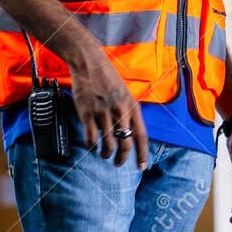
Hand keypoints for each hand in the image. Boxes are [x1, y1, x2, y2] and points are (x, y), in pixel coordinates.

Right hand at [68, 45, 148, 167]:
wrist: (90, 64)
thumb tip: (128, 132)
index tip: (142, 167)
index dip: (143, 154)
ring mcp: (104, 113)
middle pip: (126, 144)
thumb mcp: (125, 93)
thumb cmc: (107, 78)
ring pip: (109, 144)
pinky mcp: (88, 113)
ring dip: (106, 154)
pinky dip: (91, 146)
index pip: (142, 136)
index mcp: (132, 106)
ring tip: (104, 154)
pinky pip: (91, 138)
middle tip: (118, 163)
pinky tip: (91, 146)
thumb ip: (128, 112)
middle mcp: (120, 111)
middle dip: (122, 158)